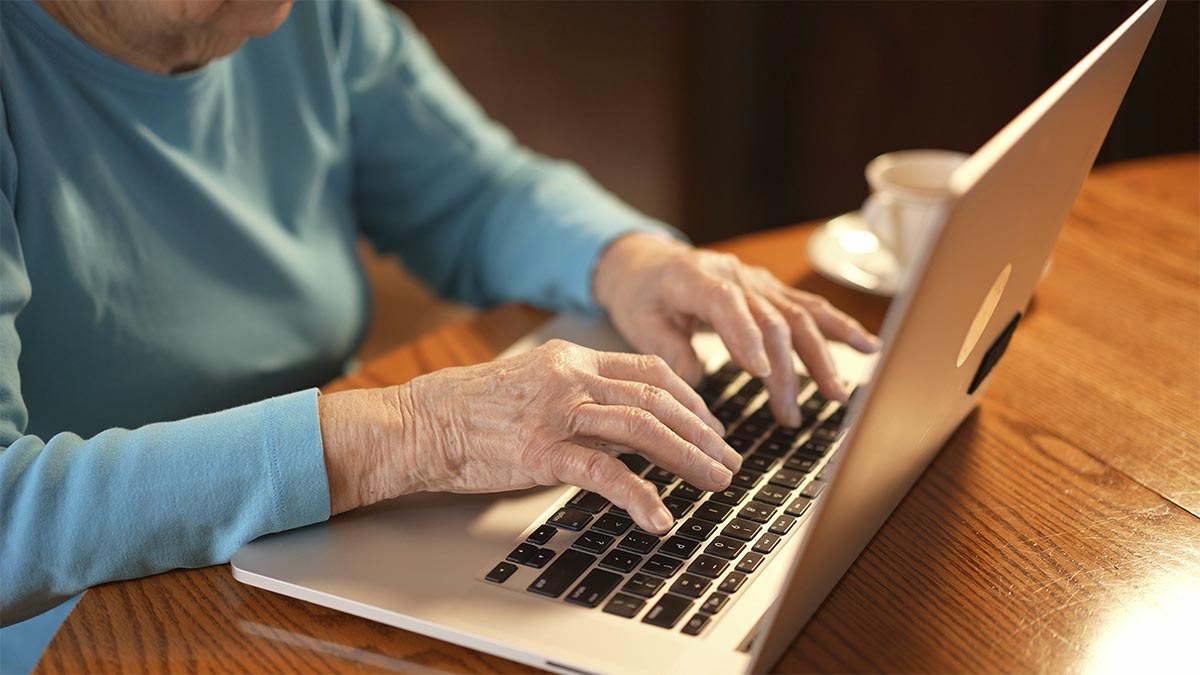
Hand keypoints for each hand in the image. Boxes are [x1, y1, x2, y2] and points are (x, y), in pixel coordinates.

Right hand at [318, 340, 741, 532]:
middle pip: (657, 398)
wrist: (420, 423)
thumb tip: (626, 429)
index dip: (690, 398)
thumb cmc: (470, 409)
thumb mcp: (533, 387)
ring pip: (644, 429)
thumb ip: (580, 400)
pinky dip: (640, 495)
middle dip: (702, 431)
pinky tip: (659, 516)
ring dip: (689, 457)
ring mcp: (558, 412)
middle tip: (728, 457)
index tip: (711, 423)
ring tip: (716, 481)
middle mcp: (571, 377)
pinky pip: (605, 473)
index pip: (649, 371)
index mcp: (571, 358)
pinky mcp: (542, 451)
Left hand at [593, 233, 880, 426]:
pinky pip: (809, 308)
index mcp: (695, 277)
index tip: (759, 373)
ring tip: (836, 394)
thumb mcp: (638, 323)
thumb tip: (696, 381)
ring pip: (798, 315)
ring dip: (821, 357)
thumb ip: (667, 349)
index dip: (745, 336)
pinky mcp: (772, 290)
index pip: (727, 303)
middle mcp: (735, 275)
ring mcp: (758, 282)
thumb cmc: (643, 296)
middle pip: (771, 319)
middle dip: (785, 370)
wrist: (651, 264)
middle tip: (789, 416)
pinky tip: (867, 346)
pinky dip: (839, 328)